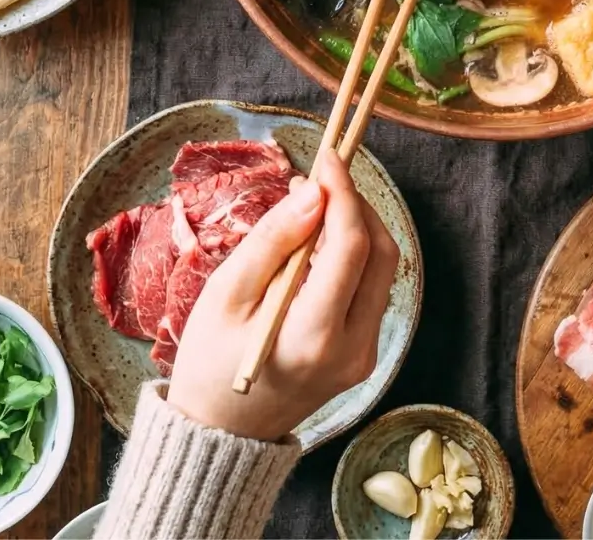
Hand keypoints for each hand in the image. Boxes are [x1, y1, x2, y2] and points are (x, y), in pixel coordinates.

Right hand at [168, 150, 398, 439]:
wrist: (218, 435)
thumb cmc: (209, 364)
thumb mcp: (227, 295)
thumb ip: (273, 241)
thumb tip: (315, 193)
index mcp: (315, 335)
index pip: (352, 247)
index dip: (344, 193)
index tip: (329, 156)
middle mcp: (353, 348)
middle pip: (381, 255)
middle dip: (356, 205)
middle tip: (322, 178)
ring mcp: (363, 355)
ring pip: (383, 271)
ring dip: (357, 228)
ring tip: (314, 204)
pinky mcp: (362, 355)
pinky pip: (371, 291)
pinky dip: (354, 257)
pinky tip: (319, 241)